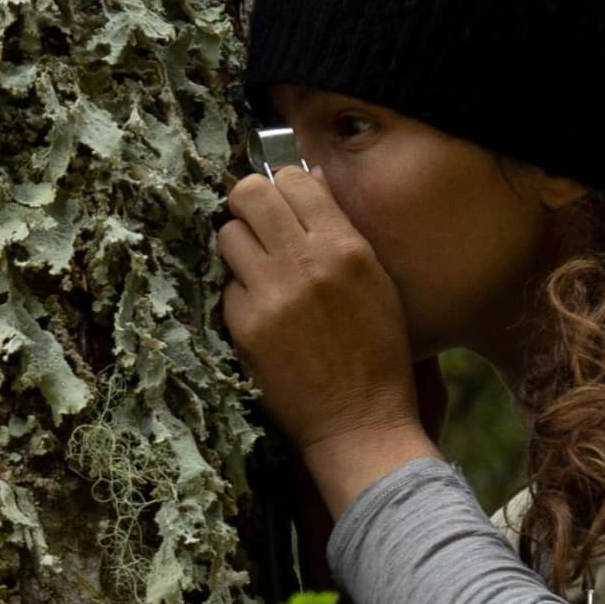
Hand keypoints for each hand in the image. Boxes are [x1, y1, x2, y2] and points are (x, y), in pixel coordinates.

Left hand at [218, 168, 437, 514]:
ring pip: (228, 236)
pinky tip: (262, 318)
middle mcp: (306, 262)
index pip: (293, 179)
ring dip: (239, 250)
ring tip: (258, 274)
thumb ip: (342, 233)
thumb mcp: (377, 283)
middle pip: (249, 194)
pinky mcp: (245, 327)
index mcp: (346, 247)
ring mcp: (271, 294)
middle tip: (255, 227)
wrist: (360, 423)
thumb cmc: (378, 355)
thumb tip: (306, 184)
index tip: (281, 207)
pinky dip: (240, 297)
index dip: (280, 188)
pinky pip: (226, 289)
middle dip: (247, 205)